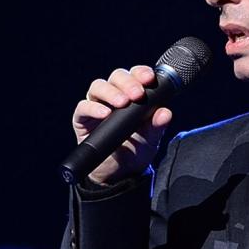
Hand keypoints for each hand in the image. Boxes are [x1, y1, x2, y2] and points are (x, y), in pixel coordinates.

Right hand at [72, 64, 172, 184]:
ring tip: (122, 103)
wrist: (120, 175)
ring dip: (111, 92)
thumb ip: (157, 126)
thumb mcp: (151, 140)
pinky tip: (105, 113)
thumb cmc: (135, 151)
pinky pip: (83, 107)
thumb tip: (165, 112)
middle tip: (138, 94)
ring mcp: (96, 105)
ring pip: (98, 86)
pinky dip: (93, 108)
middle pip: (116, 77)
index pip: (134, 76)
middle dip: (128, 82)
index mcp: (131, 95)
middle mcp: (112, 96)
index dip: (141, 73)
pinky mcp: (82, 119)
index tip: (149, 78)